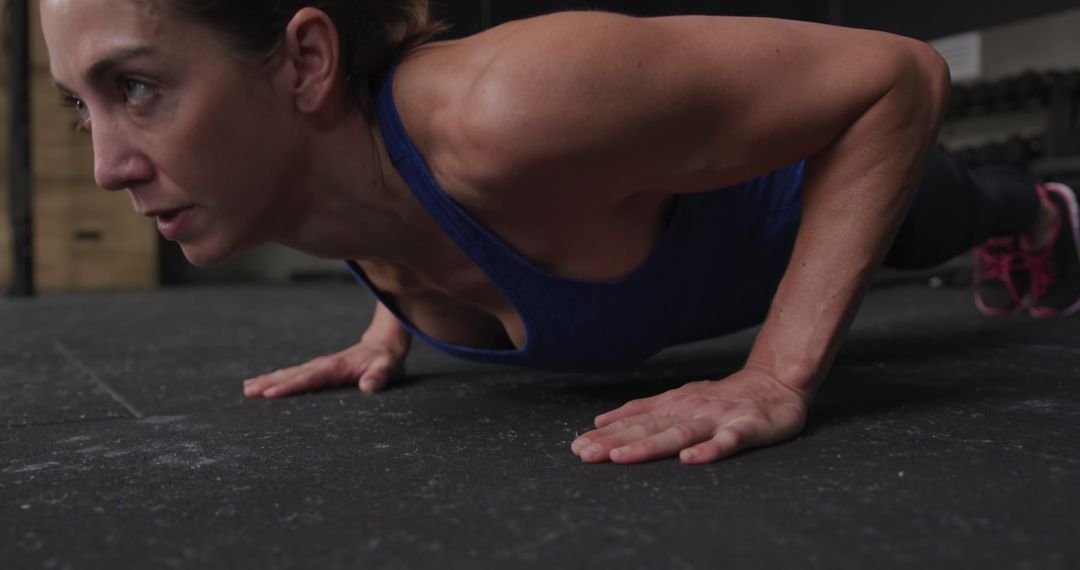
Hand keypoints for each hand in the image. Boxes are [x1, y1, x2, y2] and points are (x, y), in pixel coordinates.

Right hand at [242, 341, 405, 398]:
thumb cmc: (385, 360)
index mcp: (335, 367)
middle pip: (291, 375)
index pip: (308, 378)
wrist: (383, 346)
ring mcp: (318, 366)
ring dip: (268, 380)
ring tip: (247, 388)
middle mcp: (322, 365)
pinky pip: (293, 374)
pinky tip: (263, 383)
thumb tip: (368, 386)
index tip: (270, 394)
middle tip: (247, 392)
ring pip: (289, 373)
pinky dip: (277, 379)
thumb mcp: (387, 368)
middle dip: (269, 383)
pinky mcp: (317, 368)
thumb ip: (378, 376)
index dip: (289, 386)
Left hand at [571, 367, 808, 464]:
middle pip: (649, 429)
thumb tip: (600, 421)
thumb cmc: (721, 398)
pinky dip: (709, 450)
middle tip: (586, 454)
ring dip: (649, 446)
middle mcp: (690, 411)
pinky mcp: (746, 427)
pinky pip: (727, 441)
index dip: (606, 435)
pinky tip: (690, 460)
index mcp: (673, 406)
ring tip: (621, 457)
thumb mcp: (677, 398)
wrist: (774, 384)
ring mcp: (717, 419)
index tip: (578, 447)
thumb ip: (642, 411)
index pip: (634, 422)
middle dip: (615, 442)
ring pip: (679, 434)